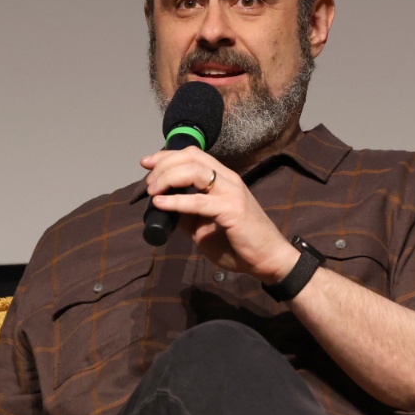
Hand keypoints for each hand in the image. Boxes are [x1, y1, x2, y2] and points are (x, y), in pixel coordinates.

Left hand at [141, 146, 298, 283]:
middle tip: (148, 183)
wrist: (268, 259)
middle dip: (163, 165)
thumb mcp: (205, 226)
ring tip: (152, 192)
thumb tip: (163, 207)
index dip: (167, 155)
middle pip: (191, 157)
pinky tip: (160, 204)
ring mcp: (232, 192)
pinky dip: (175, 201)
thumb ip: (187, 214)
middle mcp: (228, 180)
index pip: (193, 155)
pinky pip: (198, 201)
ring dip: (167, 178)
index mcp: (224, 180)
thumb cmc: (240, 244)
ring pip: (193, 171)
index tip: (147, 164)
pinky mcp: (232, 209)